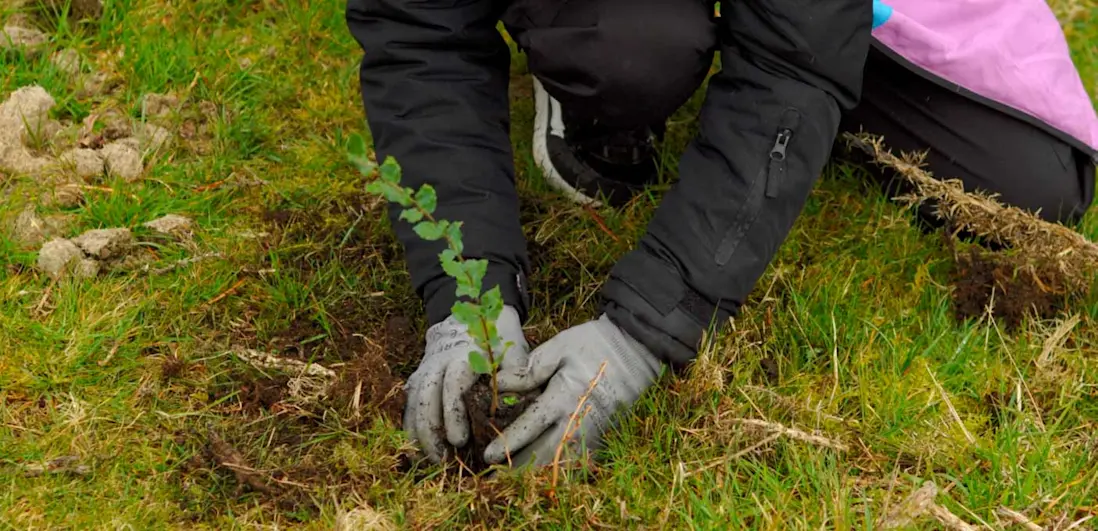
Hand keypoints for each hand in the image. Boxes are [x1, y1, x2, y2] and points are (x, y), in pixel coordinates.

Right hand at [404, 305, 528, 462]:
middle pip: (426, 399)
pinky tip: (415, 452)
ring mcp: (425, 371)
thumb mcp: (513, 350)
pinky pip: (409, 405)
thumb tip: (525, 408)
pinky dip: (410, 429)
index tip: (459, 440)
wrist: (472, 314)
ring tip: (430, 462)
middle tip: (442, 460)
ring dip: (418, 434)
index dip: (453, 415)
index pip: (452, 387)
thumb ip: (518, 377)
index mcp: (464, 356)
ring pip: (414, 404)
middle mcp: (438, 363)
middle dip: (431, 432)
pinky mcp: (418, 380)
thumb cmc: (498, 338)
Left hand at [483, 314, 662, 466]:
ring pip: (562, 466)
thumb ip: (529, 369)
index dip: (507, 444)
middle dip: (518, 473)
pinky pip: (580, 464)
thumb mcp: (559, 347)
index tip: (488, 456)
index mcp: (563, 398)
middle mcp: (578, 422)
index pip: (529, 428)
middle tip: (495, 483)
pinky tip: (545, 477)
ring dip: (538, 476)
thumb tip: (499, 384)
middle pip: (543, 458)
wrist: (636, 349)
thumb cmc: (593, 344)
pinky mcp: (604, 437)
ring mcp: (594, 433)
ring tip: (515, 484)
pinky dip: (562, 473)